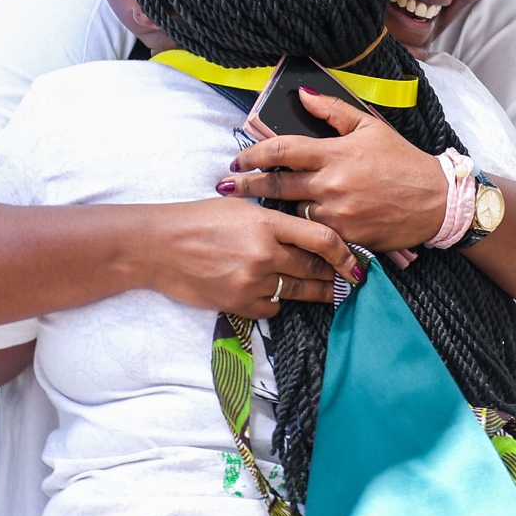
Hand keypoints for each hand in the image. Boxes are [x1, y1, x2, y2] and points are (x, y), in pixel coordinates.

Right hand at [144, 196, 366, 318]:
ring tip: (327, 292)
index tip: (357, 263)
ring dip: (315, 293)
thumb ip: (275, 220)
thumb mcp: (240, 208)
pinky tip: (274, 292)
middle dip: (335, 276)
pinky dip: (277, 301)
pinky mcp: (239, 303)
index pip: (322, 239)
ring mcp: (252, 281)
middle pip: (314, 269)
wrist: (158, 246)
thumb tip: (307, 232)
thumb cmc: (198, 220)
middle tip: (349, 280)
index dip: (346, 254)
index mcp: (267, 223)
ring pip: (298, 292)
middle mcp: (264, 253)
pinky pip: (273, 307)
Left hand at [217, 88, 447, 252]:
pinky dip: (300, 230)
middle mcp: (331, 184)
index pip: (282, 150)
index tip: (237, 160)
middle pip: (277, 185)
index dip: (254, 154)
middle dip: (246, 186)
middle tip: (224, 187)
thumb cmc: (402, 161)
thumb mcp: (370, 127)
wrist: (435, 200)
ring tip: (254, 208)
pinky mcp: (345, 237)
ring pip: (291, 212)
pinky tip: (286, 230)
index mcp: (334, 153)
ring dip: (272, 209)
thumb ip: (333, 111)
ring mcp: (337, 213)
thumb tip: (302, 95)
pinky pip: (313, 234)